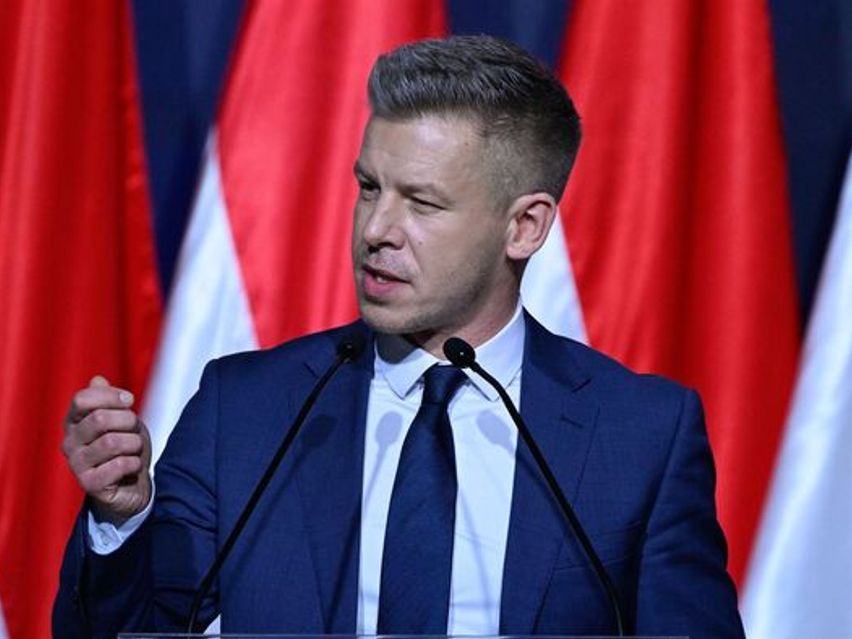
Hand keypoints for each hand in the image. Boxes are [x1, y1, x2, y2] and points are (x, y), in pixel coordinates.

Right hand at [62, 375, 151, 524]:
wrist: (132, 485)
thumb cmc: (125, 447)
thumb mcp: (121, 419)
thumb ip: (108, 400)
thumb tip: (98, 380)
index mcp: (74, 422)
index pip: (82, 398)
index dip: (111, 396)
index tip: (130, 401)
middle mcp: (69, 442)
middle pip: (99, 419)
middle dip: (128, 421)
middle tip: (134, 431)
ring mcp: (76, 464)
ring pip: (111, 442)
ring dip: (133, 443)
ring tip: (135, 449)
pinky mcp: (89, 484)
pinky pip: (118, 465)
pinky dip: (134, 463)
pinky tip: (133, 465)